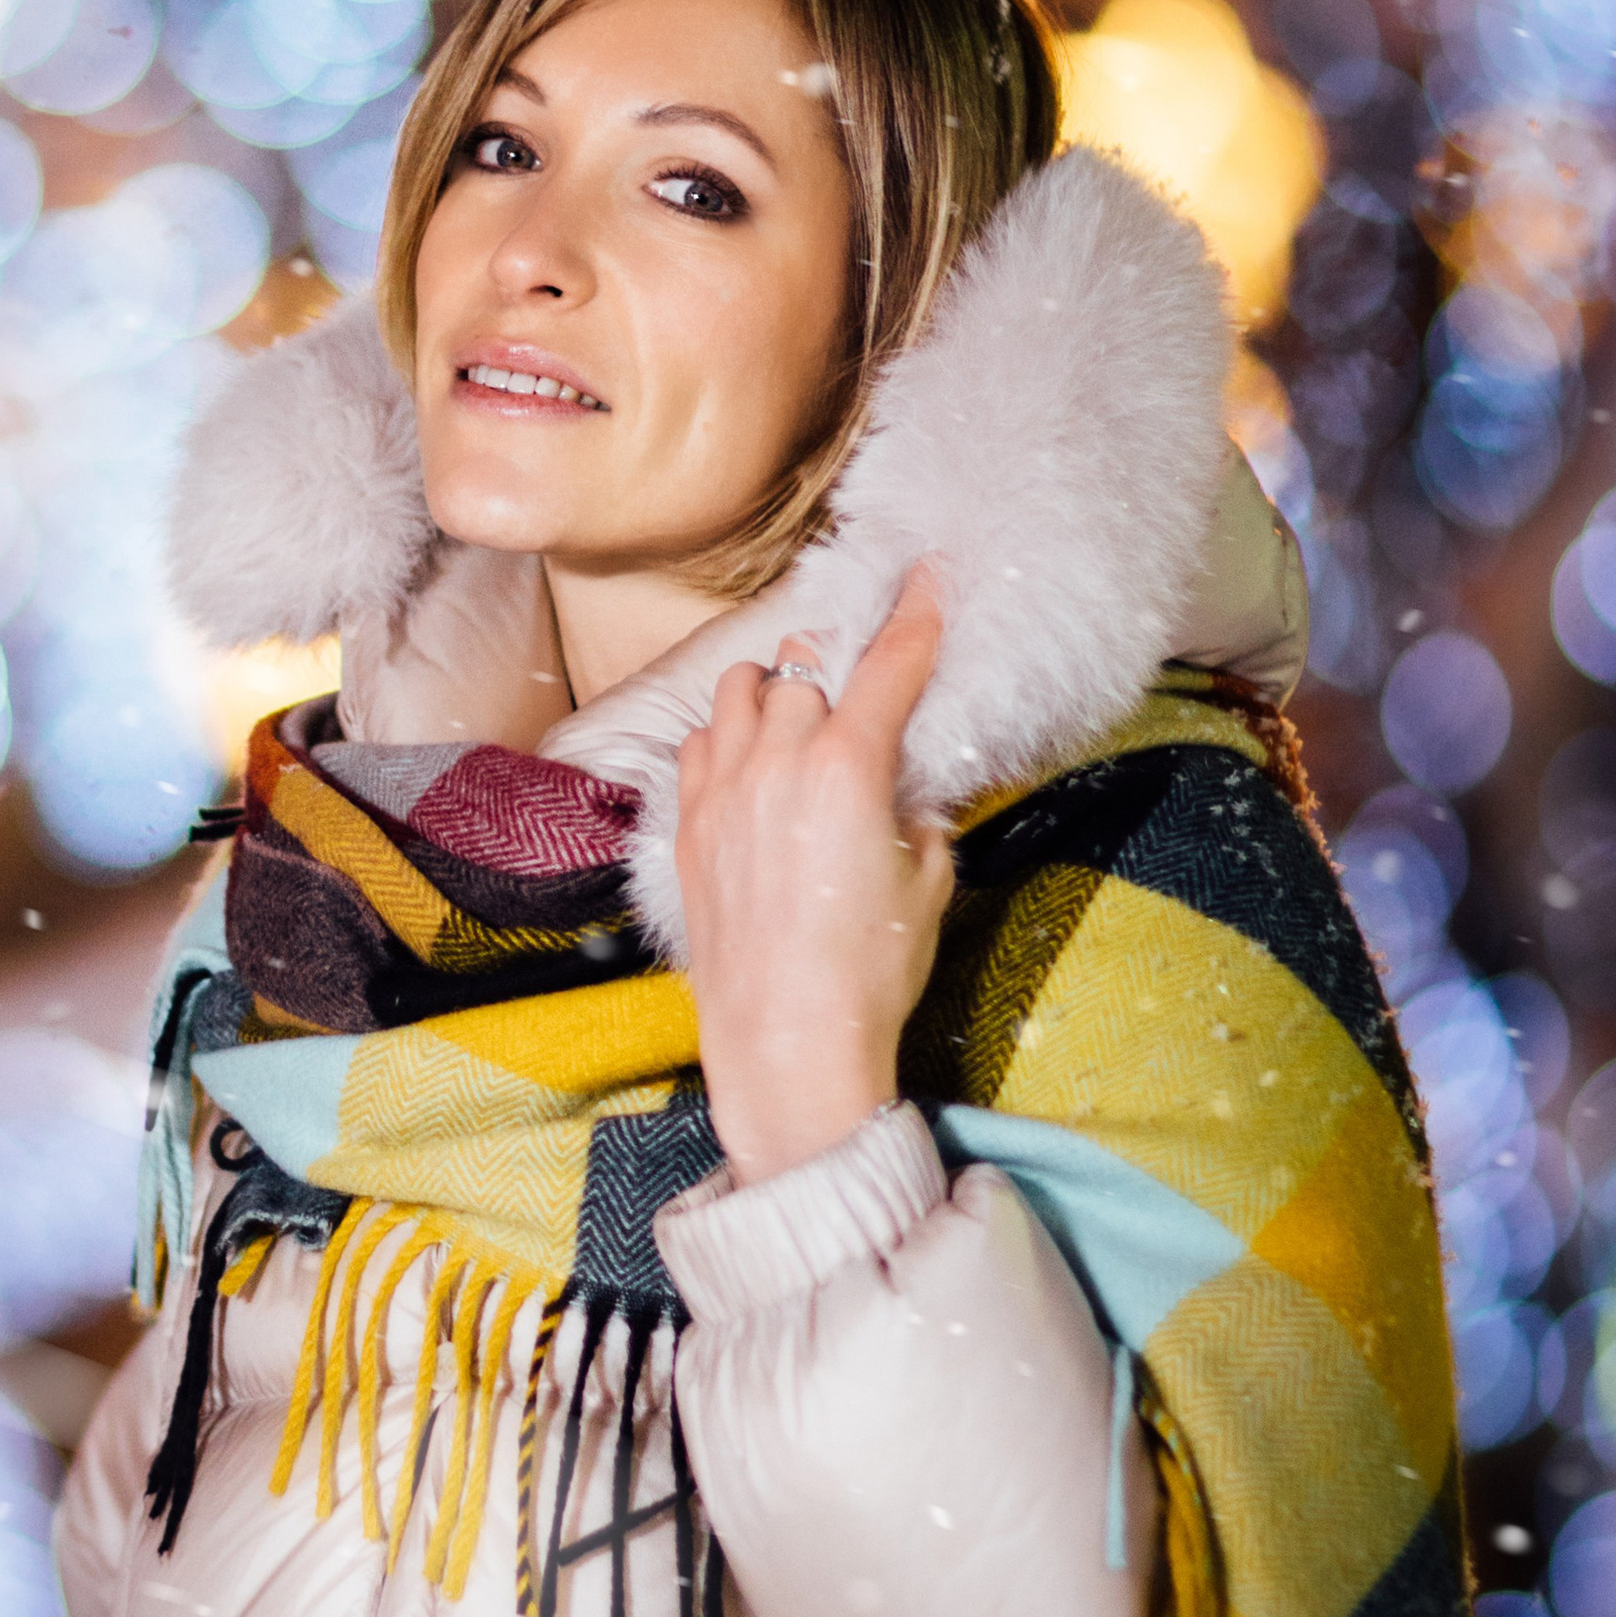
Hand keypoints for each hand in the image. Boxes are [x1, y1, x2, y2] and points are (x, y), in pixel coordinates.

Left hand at [672, 567, 954, 1186]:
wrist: (786, 1040)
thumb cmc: (869, 972)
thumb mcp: (926, 884)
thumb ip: (919, 817)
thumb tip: (906, 792)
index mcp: (849, 767)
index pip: (888, 665)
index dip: (913, 615)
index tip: (925, 576)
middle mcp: (777, 761)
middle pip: (805, 667)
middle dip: (836, 671)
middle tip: (858, 695)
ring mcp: (723, 789)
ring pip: (739, 690)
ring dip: (772, 692)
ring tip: (796, 723)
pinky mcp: (688, 825)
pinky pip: (700, 743)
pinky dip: (726, 738)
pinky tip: (748, 768)